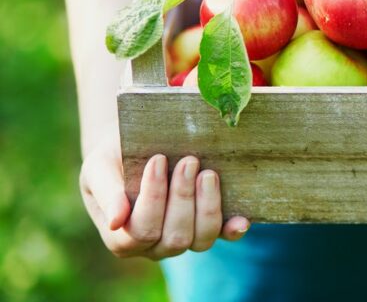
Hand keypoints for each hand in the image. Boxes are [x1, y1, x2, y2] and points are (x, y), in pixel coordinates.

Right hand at [80, 142, 250, 259]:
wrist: (134, 147)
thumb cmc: (113, 159)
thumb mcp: (99, 169)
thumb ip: (107, 193)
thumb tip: (117, 220)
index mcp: (122, 236)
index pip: (141, 230)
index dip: (153, 197)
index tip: (157, 160)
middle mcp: (154, 245)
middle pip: (175, 236)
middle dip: (183, 197)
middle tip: (188, 161)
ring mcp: (183, 238)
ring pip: (201, 239)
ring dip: (208, 206)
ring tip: (208, 173)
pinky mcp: (207, 227)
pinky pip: (223, 236)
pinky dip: (232, 230)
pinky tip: (241, 219)